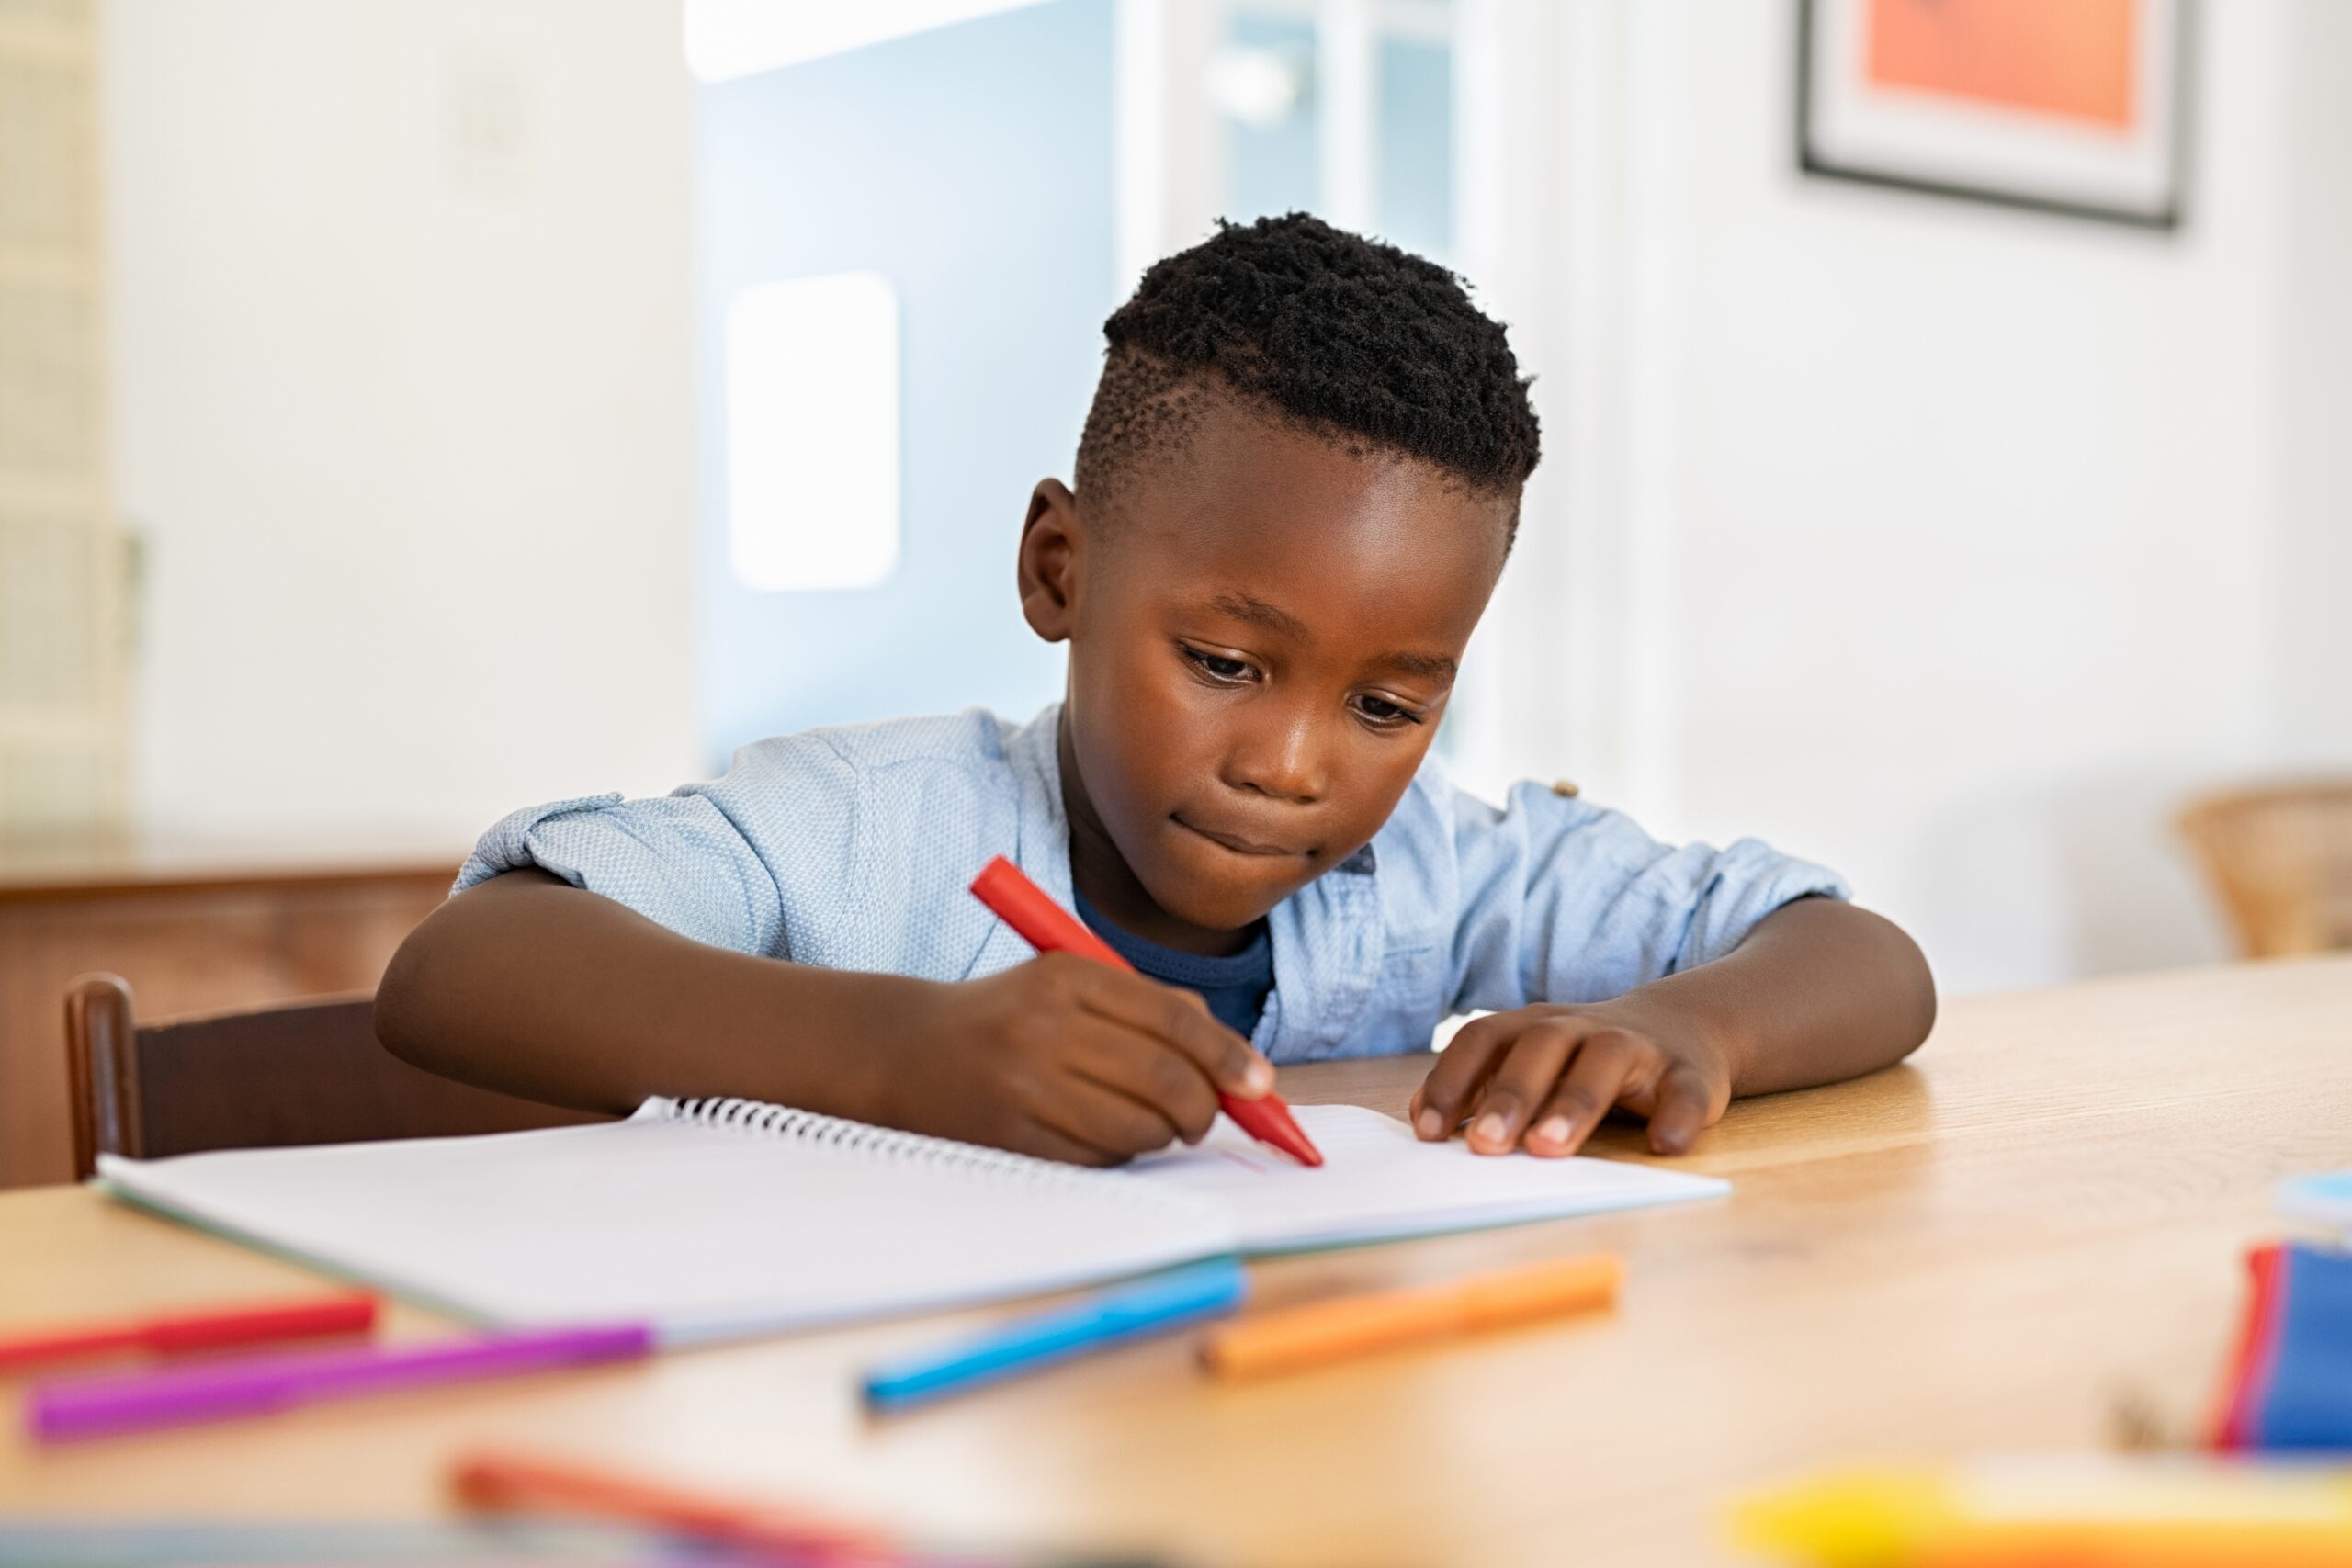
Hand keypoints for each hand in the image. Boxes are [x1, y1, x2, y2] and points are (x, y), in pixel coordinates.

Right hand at [885, 954, 1273, 1166]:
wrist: (906, 1052)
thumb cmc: (1010, 1017)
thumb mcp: (1072, 985)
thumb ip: (1150, 1008)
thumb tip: (1234, 1058)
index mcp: (1068, 975)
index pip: (1174, 1018)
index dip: (1227, 1056)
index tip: (1260, 1083)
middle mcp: (1046, 1027)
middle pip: (1166, 1078)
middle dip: (1205, 1107)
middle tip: (1208, 1116)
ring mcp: (1026, 1086)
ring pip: (1140, 1126)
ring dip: (1164, 1134)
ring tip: (1154, 1123)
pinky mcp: (1013, 1136)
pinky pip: (1100, 1156)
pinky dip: (1120, 1152)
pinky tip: (1104, 1134)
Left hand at [1408, 1000, 1733, 1157]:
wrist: (1683, 1029)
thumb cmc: (1585, 1061)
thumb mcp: (1533, 1064)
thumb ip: (1482, 1087)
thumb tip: (1422, 1122)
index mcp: (1536, 1027)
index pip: (1484, 1039)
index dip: (1453, 1080)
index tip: (1426, 1131)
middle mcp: (1583, 1029)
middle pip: (1541, 1047)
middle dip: (1509, 1094)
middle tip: (1484, 1146)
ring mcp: (1640, 1048)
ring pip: (1605, 1062)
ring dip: (1575, 1103)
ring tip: (1550, 1149)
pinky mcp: (1690, 1076)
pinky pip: (1686, 1092)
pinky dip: (1677, 1116)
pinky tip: (1665, 1146)